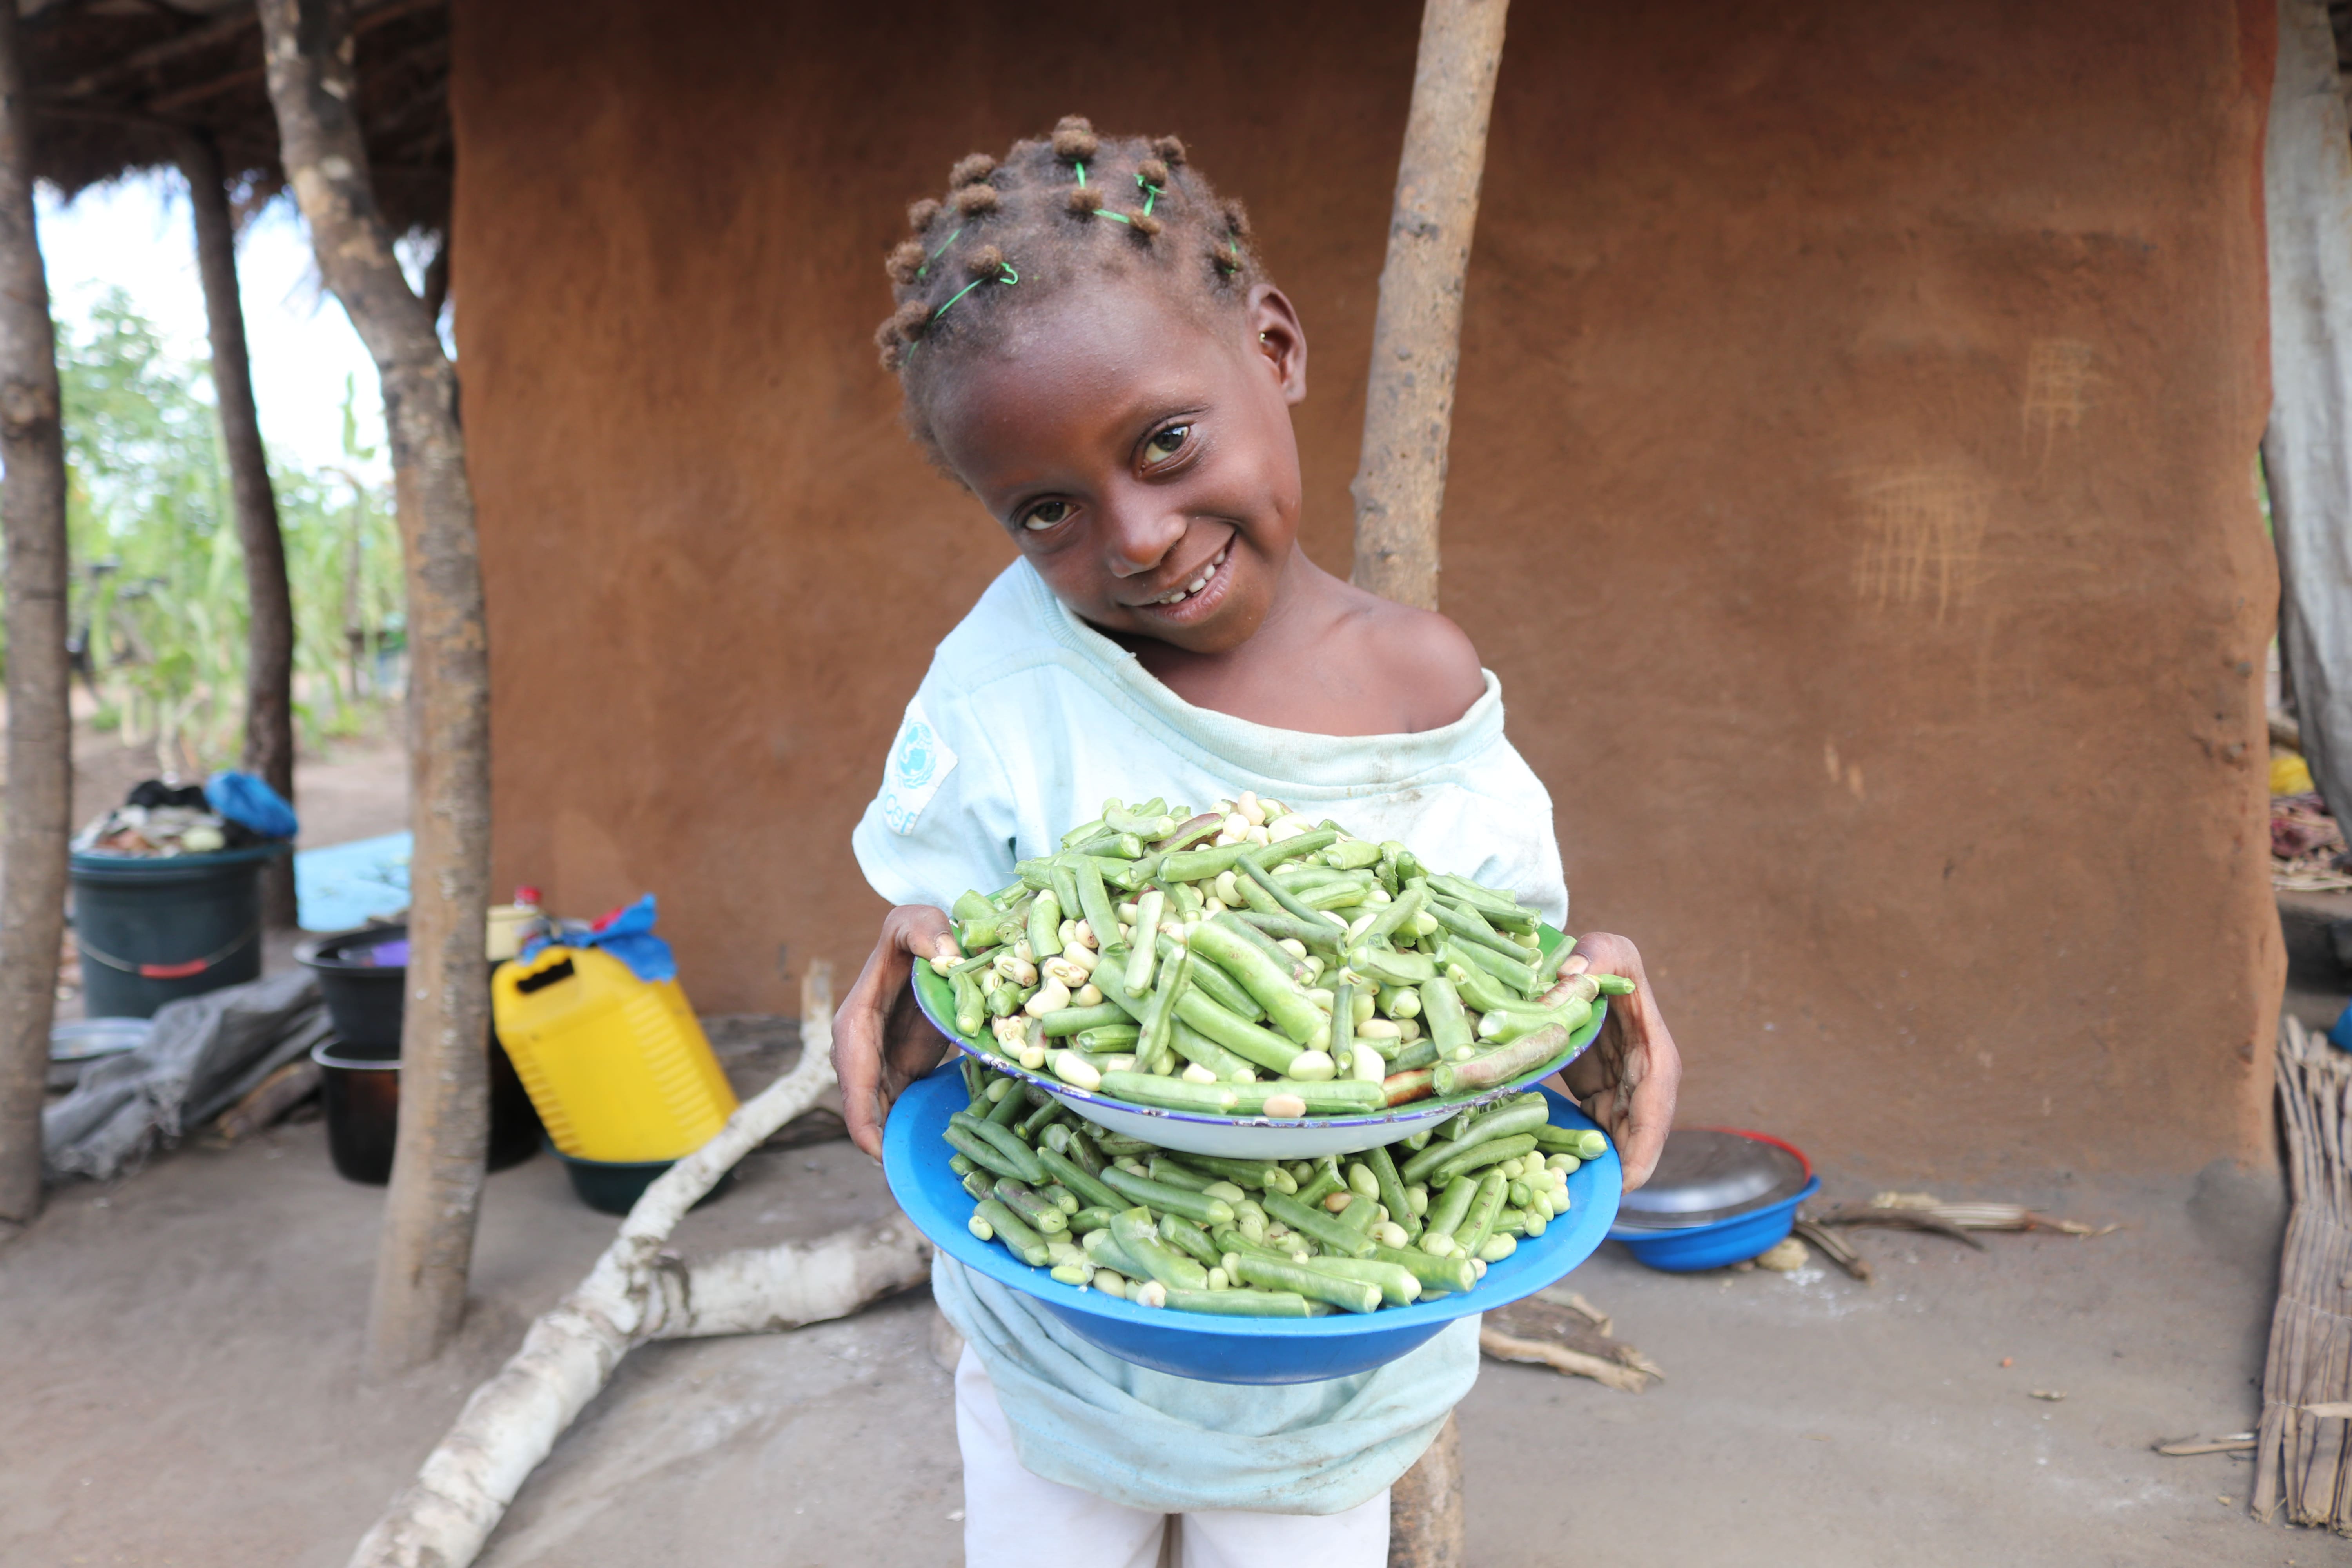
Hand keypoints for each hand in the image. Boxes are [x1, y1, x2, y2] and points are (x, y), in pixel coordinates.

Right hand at [833, 905, 959, 1159]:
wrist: (929, 943)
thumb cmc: (918, 931)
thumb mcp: (918, 924)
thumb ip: (926, 932)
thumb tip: (944, 956)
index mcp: (855, 1021)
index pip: (853, 1076)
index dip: (862, 1113)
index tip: (876, 1149)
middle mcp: (859, 1049)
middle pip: (863, 1106)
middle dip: (878, 1143)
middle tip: (902, 1179)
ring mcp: (879, 1063)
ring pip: (880, 1114)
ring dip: (894, 1145)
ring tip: (917, 1178)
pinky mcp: (900, 1070)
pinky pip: (899, 1108)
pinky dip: (909, 1131)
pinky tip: (928, 1156)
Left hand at [1556, 932, 1680, 1189]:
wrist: (1586, 965)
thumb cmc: (1604, 958)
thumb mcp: (1607, 951)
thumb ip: (1594, 961)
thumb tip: (1572, 981)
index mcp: (1656, 1056)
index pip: (1657, 1110)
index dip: (1645, 1147)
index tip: (1627, 1183)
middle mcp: (1644, 1082)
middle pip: (1636, 1139)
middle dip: (1616, 1174)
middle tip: (1585, 1206)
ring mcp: (1621, 1093)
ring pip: (1613, 1143)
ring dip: (1594, 1172)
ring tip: (1565, 1202)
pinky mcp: (1596, 1095)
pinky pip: (1591, 1132)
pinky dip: (1575, 1154)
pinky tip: (1552, 1176)